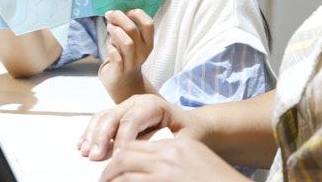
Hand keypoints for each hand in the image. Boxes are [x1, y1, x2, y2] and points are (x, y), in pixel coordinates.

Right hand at [78, 94, 187, 160]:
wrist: (190, 124)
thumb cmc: (188, 131)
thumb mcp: (183, 138)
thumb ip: (164, 143)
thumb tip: (145, 153)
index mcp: (153, 105)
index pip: (132, 119)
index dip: (122, 138)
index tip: (117, 156)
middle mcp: (136, 102)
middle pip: (114, 116)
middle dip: (102, 136)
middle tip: (95, 156)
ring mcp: (126, 107)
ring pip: (103, 117)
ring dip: (92, 134)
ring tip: (86, 152)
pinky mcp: (119, 115)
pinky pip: (101, 120)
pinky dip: (91, 132)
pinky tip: (83, 145)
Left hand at [98, 9, 154, 101]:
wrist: (122, 81)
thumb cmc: (125, 56)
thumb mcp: (132, 42)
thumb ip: (127, 29)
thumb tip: (115, 12)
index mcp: (148, 43)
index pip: (148, 24)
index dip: (137, 14)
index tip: (127, 11)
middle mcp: (142, 53)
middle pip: (133, 30)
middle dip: (119, 18)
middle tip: (110, 14)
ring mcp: (131, 63)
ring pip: (127, 43)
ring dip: (115, 32)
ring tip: (109, 27)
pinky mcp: (119, 71)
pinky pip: (117, 59)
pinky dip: (112, 49)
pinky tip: (110, 46)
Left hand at [98, 137, 248, 181]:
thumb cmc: (219, 180)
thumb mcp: (196, 157)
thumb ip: (173, 156)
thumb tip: (150, 164)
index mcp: (177, 146)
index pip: (140, 144)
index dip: (123, 154)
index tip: (115, 162)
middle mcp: (169, 158)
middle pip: (127, 157)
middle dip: (111, 168)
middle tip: (103, 177)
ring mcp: (165, 175)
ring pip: (127, 176)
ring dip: (113, 181)